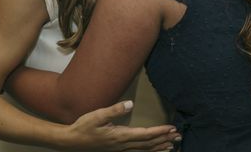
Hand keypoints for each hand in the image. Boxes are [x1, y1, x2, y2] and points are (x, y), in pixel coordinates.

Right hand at [63, 101, 179, 150]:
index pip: (145, 134)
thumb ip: (114, 110)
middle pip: (148, 144)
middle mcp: (122, 146)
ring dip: (159, 148)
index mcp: (120, 136)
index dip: (159, 132)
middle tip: (178, 137)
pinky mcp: (117, 151)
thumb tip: (130, 104)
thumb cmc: (83, 127)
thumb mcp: (97, 115)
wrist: (71, 142)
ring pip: (144, 151)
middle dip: (164, 140)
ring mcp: (120, 151)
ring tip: (171, 146)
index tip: (171, 128)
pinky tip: (153, 151)